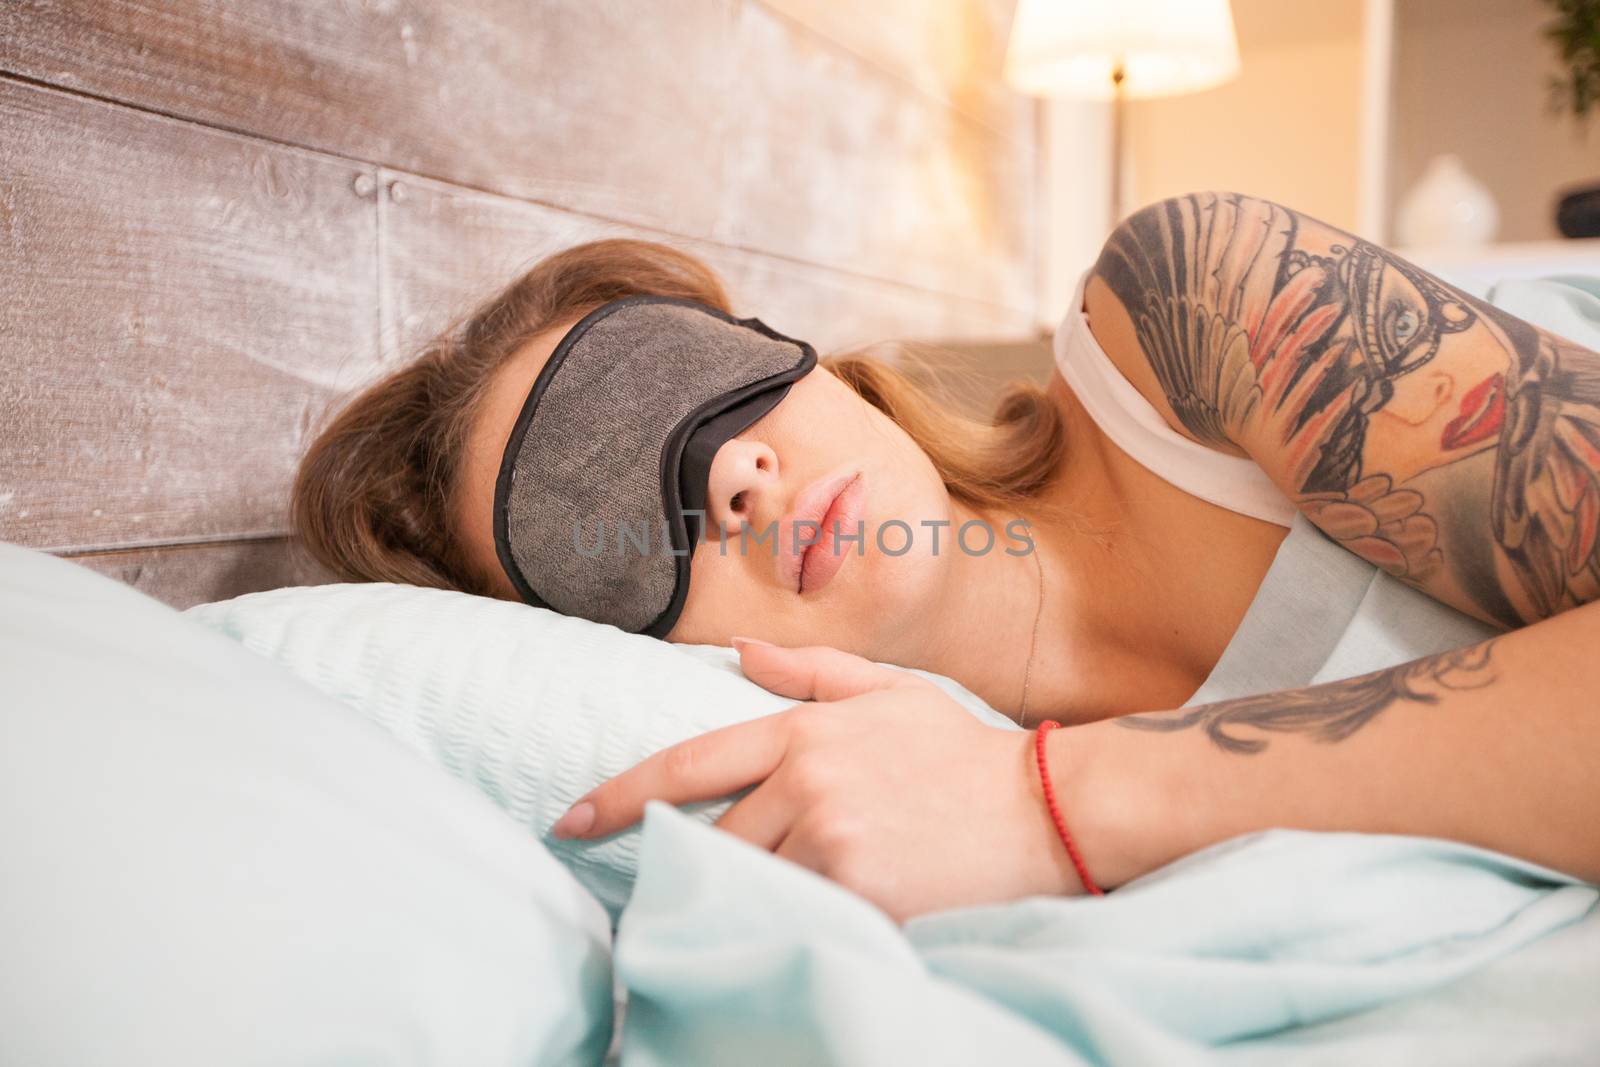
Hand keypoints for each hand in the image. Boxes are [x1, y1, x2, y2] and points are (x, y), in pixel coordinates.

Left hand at [550, 639, 1090, 922]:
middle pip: (714, 838)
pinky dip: (788, 921)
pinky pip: (795, 915)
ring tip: (754, 904)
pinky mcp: (858, 892)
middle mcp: (806, 782)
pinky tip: (796, 926)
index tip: (570, 822)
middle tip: (691, 885)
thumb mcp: (889, 692)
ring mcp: (830, 839)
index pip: (688, 766)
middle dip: (702, 863)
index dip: (619, 796)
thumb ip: (811, 674)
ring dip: (748, 895)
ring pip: (751, 881)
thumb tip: (739, 650)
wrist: (1043, 809)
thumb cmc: (962, 754)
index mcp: (803, 731)